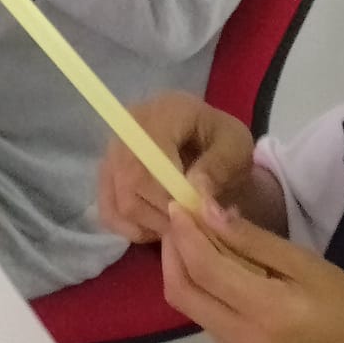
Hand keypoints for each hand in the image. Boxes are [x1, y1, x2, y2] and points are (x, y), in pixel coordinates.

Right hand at [98, 93, 255, 244]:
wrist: (207, 136)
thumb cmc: (222, 139)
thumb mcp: (235, 147)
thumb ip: (217, 168)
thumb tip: (194, 194)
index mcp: (161, 114)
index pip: (149, 163)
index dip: (167, 197)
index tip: (193, 212)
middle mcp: (127, 130)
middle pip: (128, 186)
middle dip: (160, 216)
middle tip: (188, 224)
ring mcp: (112, 153)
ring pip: (117, 203)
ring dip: (148, 225)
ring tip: (176, 224)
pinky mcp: (107, 175)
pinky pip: (108, 211)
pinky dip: (130, 228)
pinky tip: (155, 226)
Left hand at [161, 199, 343, 342]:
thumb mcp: (308, 264)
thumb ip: (254, 240)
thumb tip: (209, 212)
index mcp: (265, 313)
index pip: (205, 270)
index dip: (185, 234)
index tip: (178, 202)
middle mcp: (240, 340)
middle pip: (183, 292)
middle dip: (173, 251)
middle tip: (180, 217)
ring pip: (190, 306)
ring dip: (184, 267)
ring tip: (196, 234)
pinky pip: (205, 318)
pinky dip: (202, 287)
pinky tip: (217, 266)